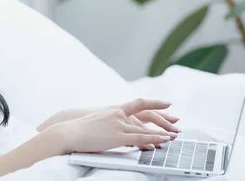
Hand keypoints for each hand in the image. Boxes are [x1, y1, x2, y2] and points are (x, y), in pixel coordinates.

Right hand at [51, 98, 178, 153]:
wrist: (67, 131)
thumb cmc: (76, 128)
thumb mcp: (94, 121)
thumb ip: (106, 123)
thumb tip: (110, 129)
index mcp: (113, 110)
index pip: (138, 103)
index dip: (153, 102)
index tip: (167, 103)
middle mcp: (118, 115)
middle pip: (147, 115)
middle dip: (163, 118)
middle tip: (177, 121)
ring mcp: (118, 125)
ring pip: (145, 128)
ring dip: (162, 132)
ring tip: (174, 136)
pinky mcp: (117, 137)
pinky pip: (139, 138)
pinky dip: (153, 139)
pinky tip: (163, 141)